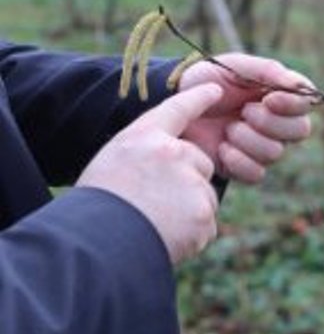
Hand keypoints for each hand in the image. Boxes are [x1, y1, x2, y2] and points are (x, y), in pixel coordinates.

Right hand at [77, 84, 223, 263]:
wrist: (96, 242)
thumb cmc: (96, 207)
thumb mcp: (113, 166)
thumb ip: (147, 159)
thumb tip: (174, 171)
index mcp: (144, 137)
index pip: (177, 109)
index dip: (197, 98)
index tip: (216, 90)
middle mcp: (173, 153)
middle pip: (201, 163)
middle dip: (189, 183)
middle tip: (155, 204)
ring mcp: (191, 182)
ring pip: (204, 197)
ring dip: (188, 213)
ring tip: (154, 224)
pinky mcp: (203, 212)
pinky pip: (206, 226)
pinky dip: (191, 236)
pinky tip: (165, 238)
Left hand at [178, 54, 314, 183]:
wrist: (173, 106)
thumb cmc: (205, 81)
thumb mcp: (233, 66)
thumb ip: (267, 70)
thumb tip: (299, 85)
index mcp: (279, 96)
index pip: (306, 105)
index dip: (292, 104)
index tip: (268, 98)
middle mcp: (277, 124)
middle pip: (300, 130)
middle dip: (270, 122)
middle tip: (244, 112)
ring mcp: (262, 147)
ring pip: (276, 152)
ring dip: (248, 138)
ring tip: (227, 128)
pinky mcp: (245, 168)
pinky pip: (257, 173)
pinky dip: (238, 160)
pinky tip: (222, 148)